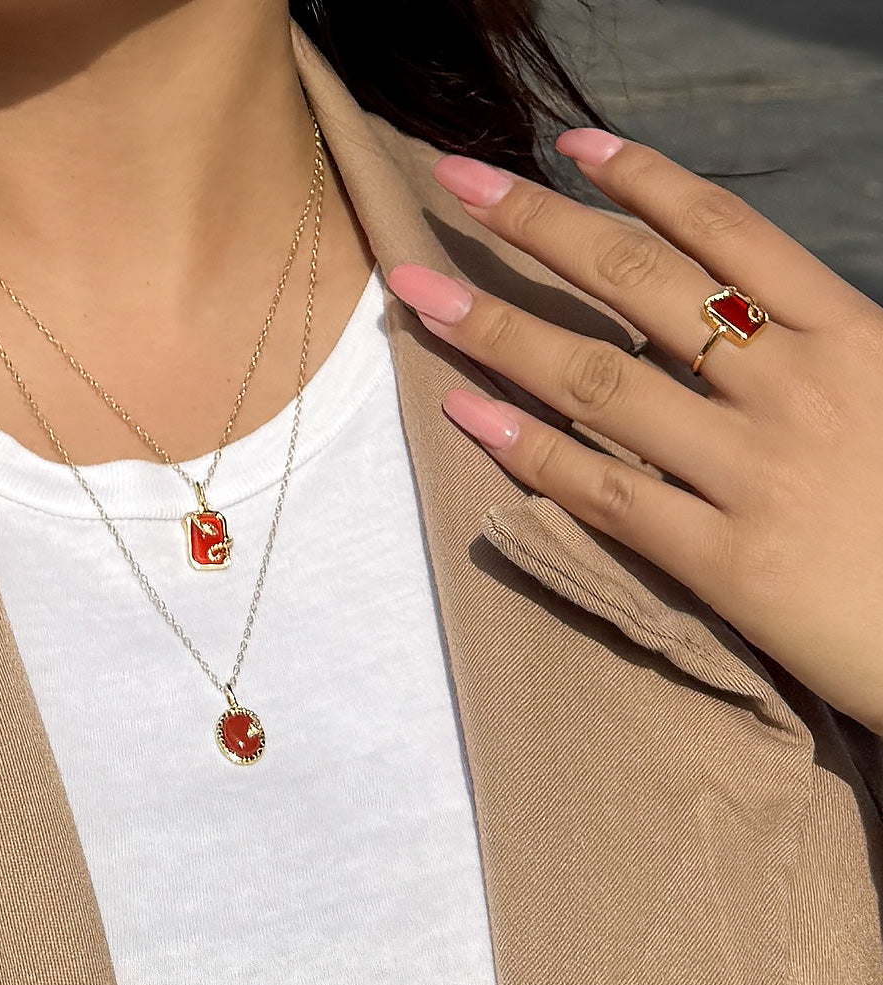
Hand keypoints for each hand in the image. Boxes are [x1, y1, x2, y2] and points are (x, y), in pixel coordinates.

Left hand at [387, 129, 882, 734]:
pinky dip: (531, 451)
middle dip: (538, 224)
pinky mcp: (730, 563)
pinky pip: (607, 494)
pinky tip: (467, 410)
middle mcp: (797, 388)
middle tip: (456, 181)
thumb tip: (735, 313)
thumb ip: (819, 348)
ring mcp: (756, 473)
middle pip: (640, 283)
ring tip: (419, 295)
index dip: (641, 180)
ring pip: (599, 379)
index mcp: (849, 338)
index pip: (725, 232)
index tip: (567, 146)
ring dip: (498, 328)